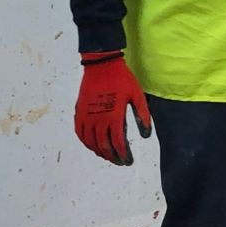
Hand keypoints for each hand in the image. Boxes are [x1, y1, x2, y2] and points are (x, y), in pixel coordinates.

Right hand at [75, 51, 151, 165]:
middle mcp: (98, 119)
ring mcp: (86, 116)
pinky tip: (92, 145)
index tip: (129, 161)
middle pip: (104, 146)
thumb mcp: (137, 96)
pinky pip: (80, 133)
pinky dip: (86, 142)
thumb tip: (146, 135)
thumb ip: (142, 116)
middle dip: (113, 157)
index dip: (124, 155)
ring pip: (91, 142)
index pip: (118, 143)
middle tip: (121, 161)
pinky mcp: (79, 111)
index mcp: (114, 116)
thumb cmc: (121, 79)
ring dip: (100, 152)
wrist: (101, 65)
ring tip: (109, 156)